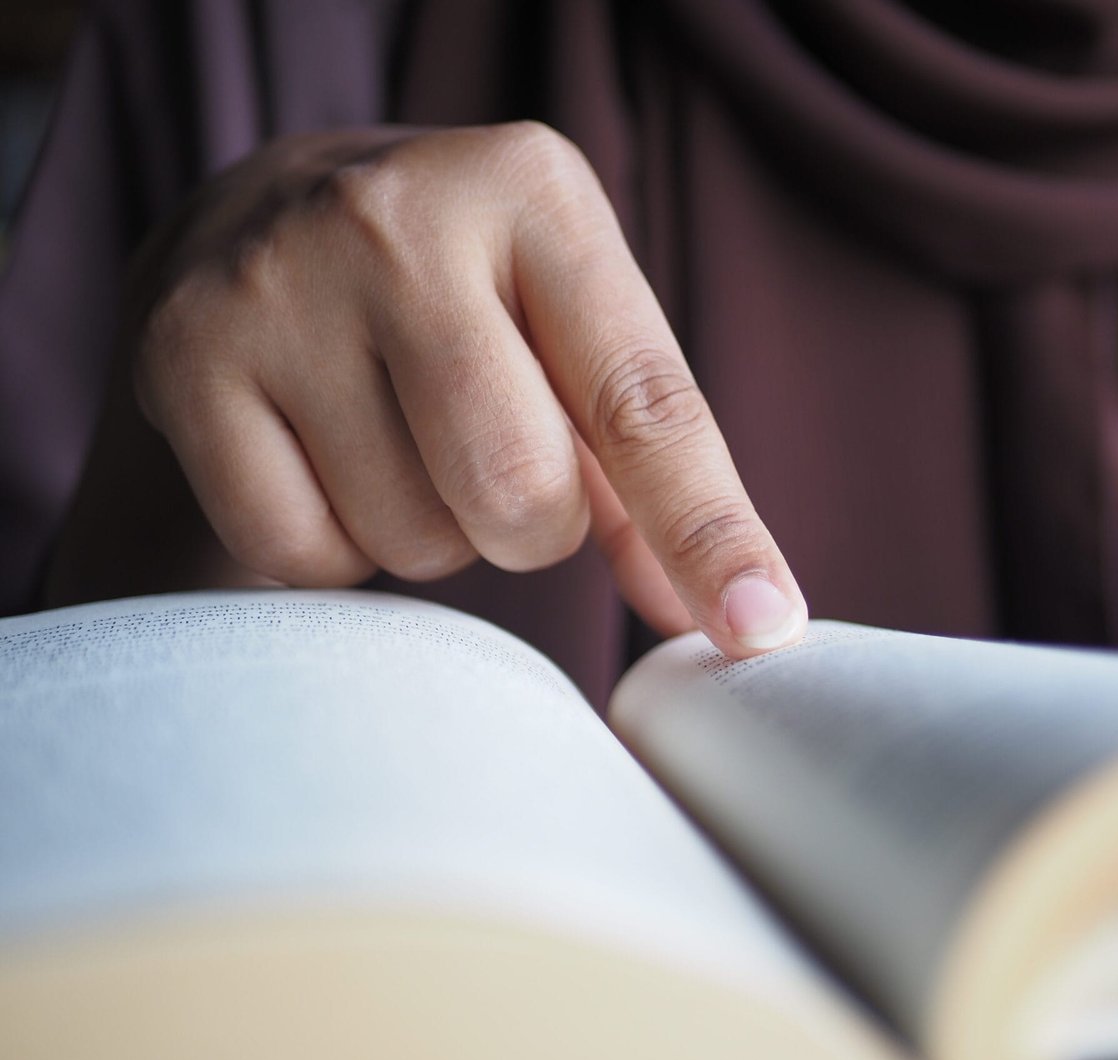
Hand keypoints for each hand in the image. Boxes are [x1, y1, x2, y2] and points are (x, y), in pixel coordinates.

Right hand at [104, 123, 805, 655]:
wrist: (266, 219)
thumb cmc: (469, 299)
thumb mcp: (574, 334)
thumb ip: (656, 469)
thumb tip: (740, 619)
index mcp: (534, 192)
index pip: (641, 402)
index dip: (707, 531)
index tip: (759, 632)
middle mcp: (398, 218)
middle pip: (520, 493)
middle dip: (531, 523)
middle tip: (492, 455)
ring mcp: (276, 284)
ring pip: (414, 537)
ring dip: (432, 530)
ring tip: (398, 433)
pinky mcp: (182, 357)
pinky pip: (304, 554)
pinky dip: (336, 548)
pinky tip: (322, 455)